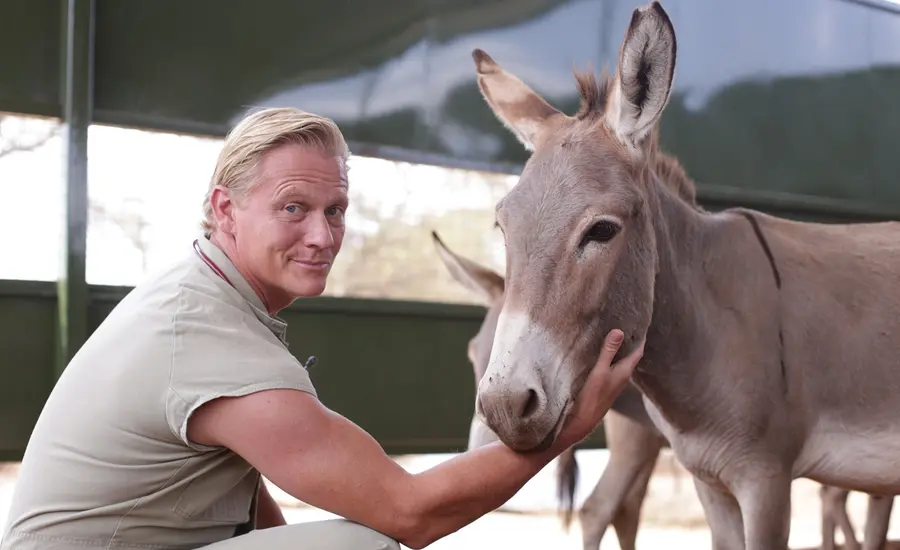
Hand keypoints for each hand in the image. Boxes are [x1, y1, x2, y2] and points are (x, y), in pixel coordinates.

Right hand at [554, 329, 644, 449]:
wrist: (583, 420)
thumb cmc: (592, 396)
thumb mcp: (599, 371)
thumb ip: (608, 352)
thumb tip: (619, 331)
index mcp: (625, 371)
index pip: (638, 350)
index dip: (640, 336)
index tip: (640, 320)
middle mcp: (622, 376)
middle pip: (631, 354)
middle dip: (630, 340)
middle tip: (627, 321)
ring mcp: (614, 381)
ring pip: (621, 360)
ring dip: (620, 348)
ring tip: (615, 332)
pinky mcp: (605, 384)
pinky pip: (612, 365)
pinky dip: (611, 356)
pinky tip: (603, 351)